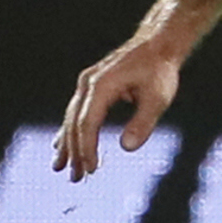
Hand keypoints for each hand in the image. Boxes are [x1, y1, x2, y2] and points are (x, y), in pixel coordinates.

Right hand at [53, 34, 182, 181]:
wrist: (158, 44)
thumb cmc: (160, 70)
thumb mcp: (158, 98)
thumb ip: (143, 122)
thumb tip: (127, 148)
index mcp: (101, 85)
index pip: (87, 122)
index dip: (87, 148)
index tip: (90, 169)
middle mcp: (88, 84)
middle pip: (75, 122)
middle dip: (74, 152)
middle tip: (76, 178)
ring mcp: (87, 83)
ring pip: (71, 117)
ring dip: (67, 144)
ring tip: (60, 167)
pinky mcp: (91, 85)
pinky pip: (76, 111)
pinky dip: (70, 130)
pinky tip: (62, 145)